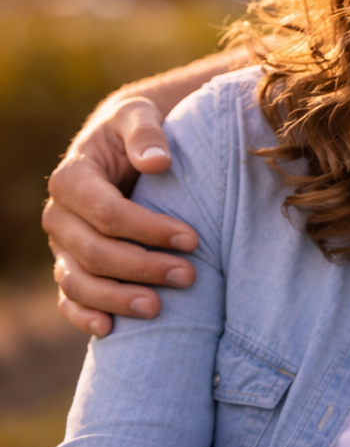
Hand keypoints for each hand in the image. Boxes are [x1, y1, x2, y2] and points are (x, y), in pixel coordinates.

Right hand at [44, 95, 198, 336]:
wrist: (123, 143)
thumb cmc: (135, 129)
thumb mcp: (139, 117)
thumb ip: (146, 134)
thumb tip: (158, 162)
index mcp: (72, 178)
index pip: (107, 213)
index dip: (148, 229)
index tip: (192, 238)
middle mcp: (59, 215)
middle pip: (95, 252)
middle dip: (142, 267)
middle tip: (189, 276)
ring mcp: (62, 244)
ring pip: (78, 282)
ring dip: (117, 298)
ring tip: (159, 309)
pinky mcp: (70, 264)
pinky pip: (68, 298)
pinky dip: (83, 317)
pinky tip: (110, 330)